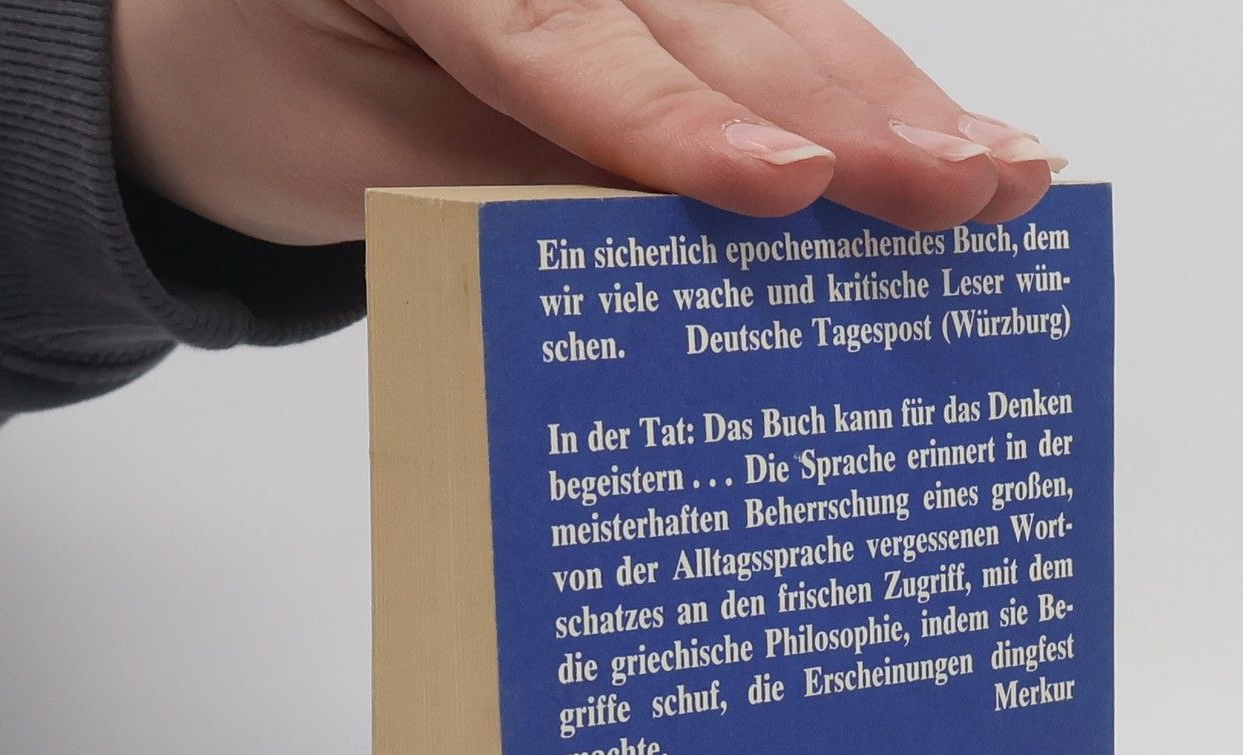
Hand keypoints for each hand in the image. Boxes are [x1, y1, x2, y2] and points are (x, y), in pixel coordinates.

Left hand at [111, 0, 1064, 245]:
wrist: (240, 35)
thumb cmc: (282, 91)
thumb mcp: (359, 161)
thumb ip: (515, 179)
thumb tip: (678, 243)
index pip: (568, 43)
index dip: (684, 125)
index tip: (790, 185)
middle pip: (707, 21)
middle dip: (847, 113)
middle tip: (964, 191)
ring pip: (769, 16)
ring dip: (895, 102)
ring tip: (1002, 175)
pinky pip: (771, 23)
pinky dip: (864, 87)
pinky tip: (955, 134)